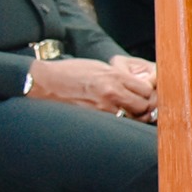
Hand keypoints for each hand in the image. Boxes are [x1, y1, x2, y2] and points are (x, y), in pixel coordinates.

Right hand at [25, 57, 157, 118]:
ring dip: (132, 117)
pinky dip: (118, 123)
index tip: (143, 94)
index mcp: (114, 77)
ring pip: (131, 119)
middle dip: (143, 107)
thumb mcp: (98, 67)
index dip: (147, 93)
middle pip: (143, 106)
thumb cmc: (70, 73)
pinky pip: (114, 124)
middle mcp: (111, 93)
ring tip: (126, 113)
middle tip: (138, 107)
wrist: (44, 83)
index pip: (145, 89)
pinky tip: (112, 117)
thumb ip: (118, 77)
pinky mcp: (94, 120)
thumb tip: (134, 85)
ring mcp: (103, 109)